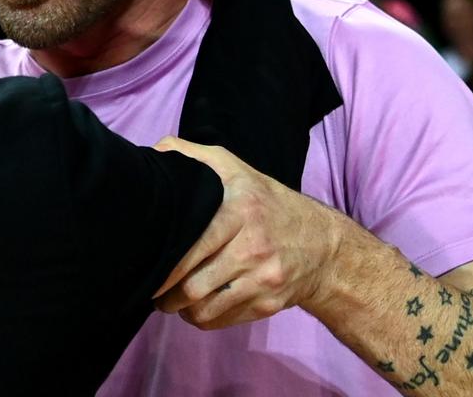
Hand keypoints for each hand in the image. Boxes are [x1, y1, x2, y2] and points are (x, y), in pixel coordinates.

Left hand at [151, 137, 340, 328]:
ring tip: (170, 301)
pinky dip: (203, 319)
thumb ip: (194, 156)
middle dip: (166, 293)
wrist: (324, 244)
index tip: (149, 264)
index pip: (194, 243)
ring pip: (205, 308)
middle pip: (195, 284)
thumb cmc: (268, 203)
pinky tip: (196, 308)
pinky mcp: (268, 304)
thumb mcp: (236, 169)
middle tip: (153, 289)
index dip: (167, 263)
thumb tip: (156, 151)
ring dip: (181, 309)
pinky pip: (222, 320)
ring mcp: (262, 279)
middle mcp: (253, 247)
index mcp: (241, 210)